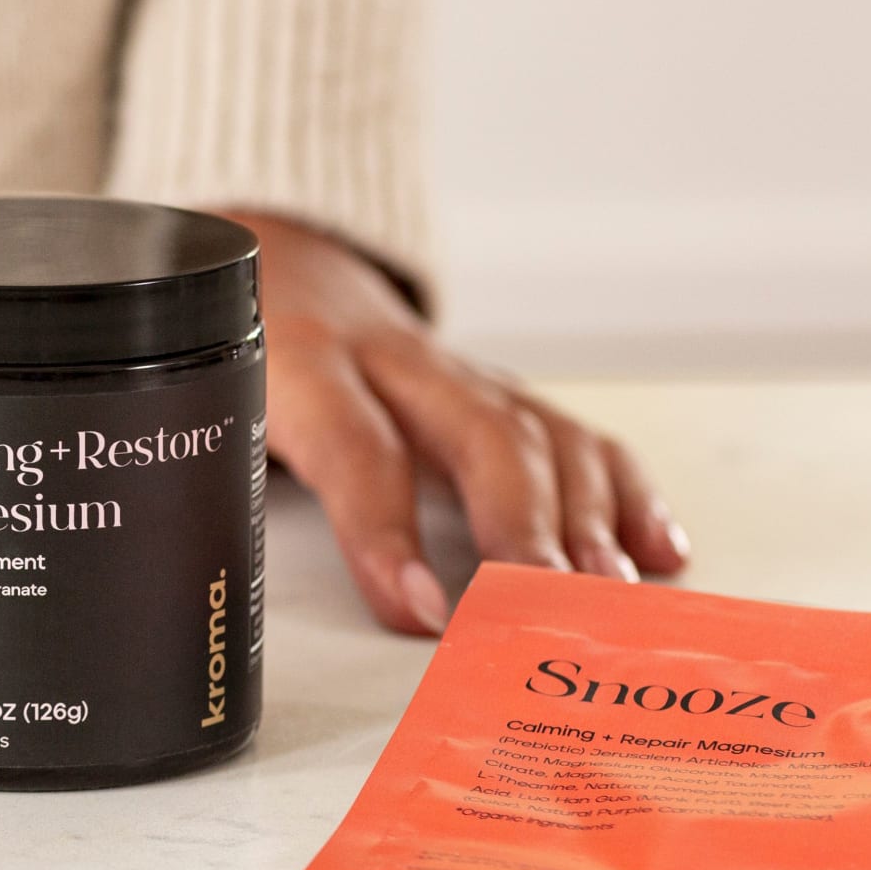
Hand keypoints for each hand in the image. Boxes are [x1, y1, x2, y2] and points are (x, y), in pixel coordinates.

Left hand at [230, 211, 687, 636]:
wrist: (285, 261)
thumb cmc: (248, 352)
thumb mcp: (214, 405)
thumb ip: (222, 482)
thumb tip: (229, 596)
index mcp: (303, 363)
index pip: (352, 445)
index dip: (385, 531)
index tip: (420, 608)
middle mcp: (396, 361)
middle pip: (479, 433)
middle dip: (519, 524)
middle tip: (544, 605)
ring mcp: (462, 373)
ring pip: (540, 433)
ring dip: (583, 519)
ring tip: (607, 595)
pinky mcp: (503, 390)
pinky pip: (578, 435)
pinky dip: (625, 494)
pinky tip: (656, 553)